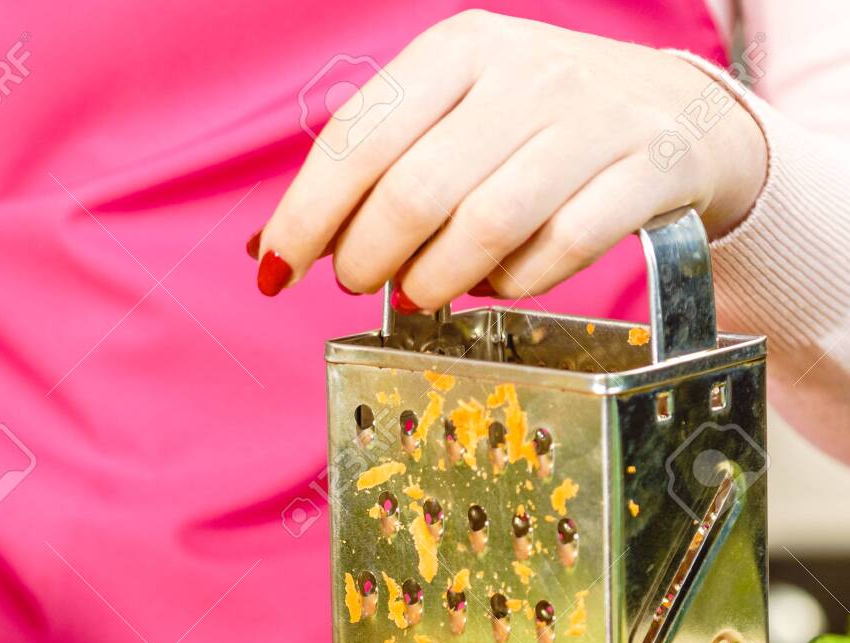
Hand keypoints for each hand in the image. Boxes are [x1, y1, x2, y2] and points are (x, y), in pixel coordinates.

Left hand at [255, 11, 767, 308]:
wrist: (675, 114)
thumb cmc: (536, 128)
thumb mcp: (452, 119)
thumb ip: (370, 173)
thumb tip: (266, 248)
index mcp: (460, 49)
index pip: (358, 138)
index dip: (306, 215)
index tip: (276, 269)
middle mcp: (526, 72)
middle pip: (414, 192)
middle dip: (368, 258)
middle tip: (362, 284)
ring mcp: (592, 120)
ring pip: (486, 227)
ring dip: (435, 282)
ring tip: (419, 293)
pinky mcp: (647, 170)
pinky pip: (561, 250)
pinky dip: (514, 285)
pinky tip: (495, 286)